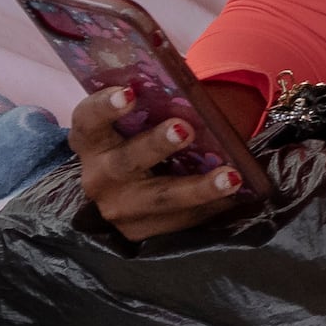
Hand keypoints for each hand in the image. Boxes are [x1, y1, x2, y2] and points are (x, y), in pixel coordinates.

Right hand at [69, 86, 258, 241]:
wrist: (134, 184)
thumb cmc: (142, 137)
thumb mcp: (140, 120)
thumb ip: (156, 107)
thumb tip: (194, 97)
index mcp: (91, 139)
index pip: (88, 118)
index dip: (105, 106)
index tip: (129, 94)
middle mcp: (98, 175)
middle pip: (124, 161)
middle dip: (156, 145)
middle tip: (185, 129)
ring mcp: (117, 208)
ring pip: (159, 199)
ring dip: (197, 188)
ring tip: (231, 176)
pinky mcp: (139, 232)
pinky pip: (180, 220)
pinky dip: (211, 205)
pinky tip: (237, 194)